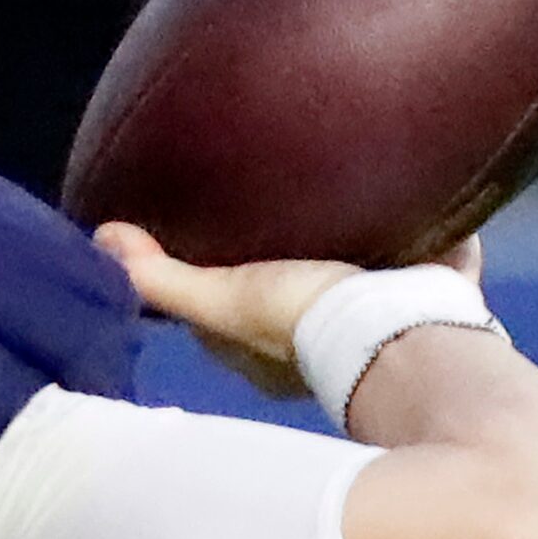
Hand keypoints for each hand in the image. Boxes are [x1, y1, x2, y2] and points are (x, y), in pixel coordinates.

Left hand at [92, 223, 483, 398]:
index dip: (210, 277)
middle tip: (275, 207)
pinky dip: (424, 233)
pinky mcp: (436, 293)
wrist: (407, 337)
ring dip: (355, 245)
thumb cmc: (306, 328)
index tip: (200, 234)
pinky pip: (429, 255)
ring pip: (363, 275)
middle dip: (286, 258)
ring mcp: (386, 318)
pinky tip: (418, 186)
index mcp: (270, 352)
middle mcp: (325, 342)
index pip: (226, 310)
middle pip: (296, 290)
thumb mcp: (223, 301)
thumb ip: (164, 280)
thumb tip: (101, 240)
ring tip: (343, 190)